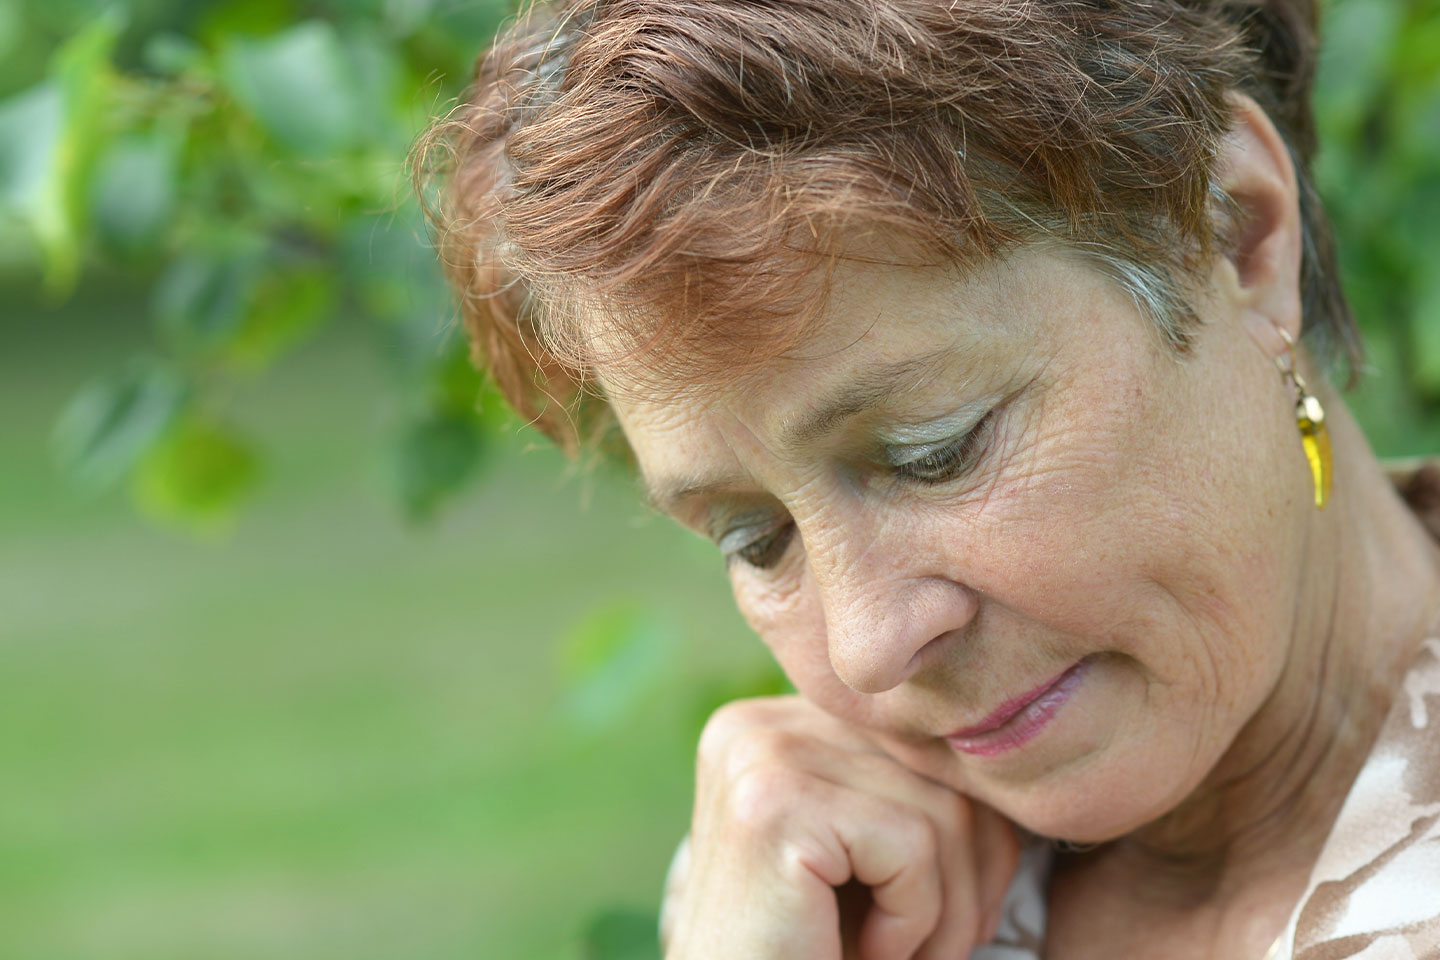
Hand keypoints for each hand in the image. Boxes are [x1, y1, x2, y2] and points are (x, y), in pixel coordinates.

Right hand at [660, 696, 1020, 959]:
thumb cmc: (813, 953)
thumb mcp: (869, 861)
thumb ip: (911, 794)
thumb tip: (1013, 767)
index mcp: (778, 722)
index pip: (923, 744)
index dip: (968, 832)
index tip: (950, 913)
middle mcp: (760, 723)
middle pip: (938, 769)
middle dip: (971, 874)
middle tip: (936, 949)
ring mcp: (761, 754)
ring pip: (941, 810)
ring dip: (947, 911)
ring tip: (899, 957)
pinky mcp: (775, 803)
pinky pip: (913, 844)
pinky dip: (915, 920)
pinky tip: (868, 953)